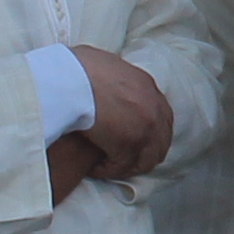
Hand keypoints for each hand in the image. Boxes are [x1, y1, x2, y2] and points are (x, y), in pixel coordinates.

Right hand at [75, 48, 176, 178]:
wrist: (72, 78)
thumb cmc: (77, 67)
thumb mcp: (102, 63)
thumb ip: (112, 75)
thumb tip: (102, 76)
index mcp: (147, 86)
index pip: (161, 117)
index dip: (148, 134)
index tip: (131, 141)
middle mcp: (153, 108)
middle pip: (160, 143)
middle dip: (141, 154)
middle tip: (120, 160)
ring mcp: (145, 128)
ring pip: (145, 160)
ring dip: (125, 165)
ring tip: (105, 166)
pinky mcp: (130, 144)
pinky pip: (121, 167)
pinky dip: (108, 170)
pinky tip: (94, 168)